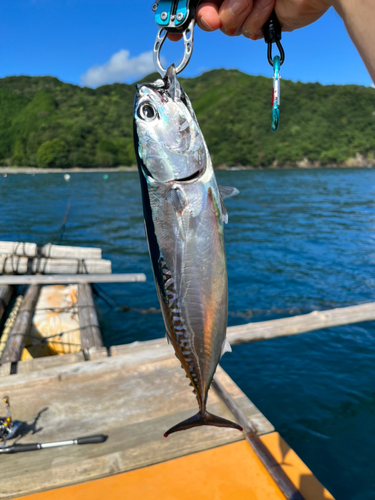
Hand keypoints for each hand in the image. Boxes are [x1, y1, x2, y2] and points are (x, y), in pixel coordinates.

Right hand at [195, 0, 330, 38]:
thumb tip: (200, 12)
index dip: (182, 12)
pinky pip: (247, 32)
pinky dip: (257, 20)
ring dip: (240, 13)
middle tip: (212, 16)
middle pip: (206, 15)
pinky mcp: (263, 22)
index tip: (171, 27)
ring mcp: (248, 7)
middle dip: (211, 16)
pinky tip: (271, 4)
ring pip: (228, 26)